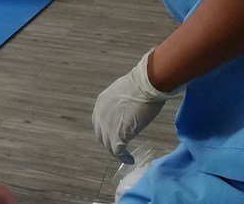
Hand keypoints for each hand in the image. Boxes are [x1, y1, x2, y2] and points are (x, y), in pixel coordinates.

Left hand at [93, 49, 182, 163]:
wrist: (145, 86)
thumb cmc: (140, 85)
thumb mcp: (123, 92)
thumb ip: (120, 102)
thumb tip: (127, 107)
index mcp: (100, 103)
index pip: (98, 121)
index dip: (105, 129)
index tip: (113, 133)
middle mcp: (100, 115)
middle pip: (101, 134)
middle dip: (108, 141)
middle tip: (119, 146)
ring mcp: (107, 125)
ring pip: (108, 144)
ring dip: (116, 151)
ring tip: (124, 155)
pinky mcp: (117, 134)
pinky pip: (118, 151)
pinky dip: (123, 157)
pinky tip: (130, 159)